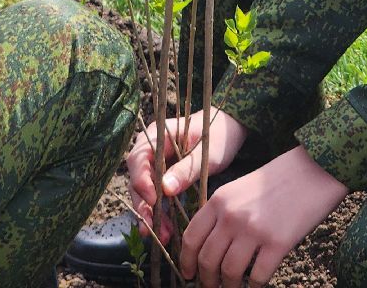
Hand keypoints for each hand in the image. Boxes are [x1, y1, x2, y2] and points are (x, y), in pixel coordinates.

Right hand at [126, 108, 248, 242]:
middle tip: (152, 228)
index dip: (142, 181)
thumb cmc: (218, 136)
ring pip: (144, 191)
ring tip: (162, 235)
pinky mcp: (162, 177)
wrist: (229, 131)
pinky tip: (166, 230)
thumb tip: (166, 190)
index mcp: (157, 135)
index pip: (138, 159)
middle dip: (144, 205)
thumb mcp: (205, 153)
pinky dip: (159, 212)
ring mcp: (155, 163)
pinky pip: (155, 196)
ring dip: (150, 213)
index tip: (153, 201)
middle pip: (137, 178)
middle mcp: (150, 149)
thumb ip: (186, 169)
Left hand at [180, 146, 348, 287]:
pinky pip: (258, 277)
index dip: (186, 261)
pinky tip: (255, 286)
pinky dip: (254, 287)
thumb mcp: (240, 188)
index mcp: (219, 200)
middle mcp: (232, 215)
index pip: (192, 238)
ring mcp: (254, 229)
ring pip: (229, 273)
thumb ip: (222, 212)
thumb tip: (209, 246)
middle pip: (208, 260)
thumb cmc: (278, 180)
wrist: (313, 170)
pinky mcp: (278, 243)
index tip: (187, 274)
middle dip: (206, 280)